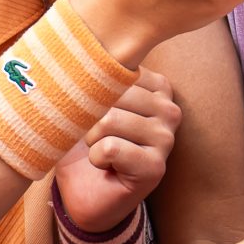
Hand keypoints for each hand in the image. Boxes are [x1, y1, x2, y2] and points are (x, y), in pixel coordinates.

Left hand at [53, 69, 182, 232]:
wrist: (83, 192)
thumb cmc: (84, 141)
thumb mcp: (86, 100)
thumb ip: (91, 75)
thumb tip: (75, 51)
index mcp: (157, 86)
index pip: (115, 69)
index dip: (91, 89)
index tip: (93, 108)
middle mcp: (169, 109)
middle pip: (111, 93)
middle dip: (89, 117)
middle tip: (95, 136)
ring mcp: (166, 138)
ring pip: (108, 120)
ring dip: (91, 139)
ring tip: (101, 150)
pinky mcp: (155, 167)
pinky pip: (110, 147)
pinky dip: (96, 158)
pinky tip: (105, 166)